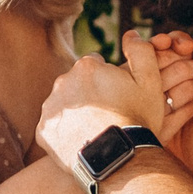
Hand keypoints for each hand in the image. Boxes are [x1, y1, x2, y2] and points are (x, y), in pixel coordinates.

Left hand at [37, 31, 167, 177]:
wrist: (118, 160)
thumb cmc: (137, 120)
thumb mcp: (150, 82)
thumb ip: (142, 51)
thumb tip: (131, 34)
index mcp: (86, 67)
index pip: (95, 65)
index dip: (108, 80)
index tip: (118, 96)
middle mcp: (62, 82)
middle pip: (77, 84)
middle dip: (90, 95)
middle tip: (108, 115)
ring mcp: (50, 108)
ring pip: (64, 105)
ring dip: (77, 113)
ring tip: (96, 131)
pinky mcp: (43, 131)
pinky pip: (54, 128)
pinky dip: (65, 133)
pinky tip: (83, 142)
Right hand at [150, 31, 192, 183]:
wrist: (186, 175)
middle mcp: (181, 81)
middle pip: (174, 47)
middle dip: (176, 44)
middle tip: (177, 49)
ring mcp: (158, 89)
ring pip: (155, 57)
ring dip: (158, 52)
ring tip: (160, 56)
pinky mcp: (139, 99)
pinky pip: (137, 76)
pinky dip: (140, 67)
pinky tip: (144, 68)